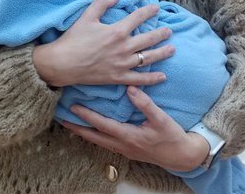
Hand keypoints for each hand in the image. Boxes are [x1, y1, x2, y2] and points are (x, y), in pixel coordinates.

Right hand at [33, 0, 174, 87]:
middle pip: (148, 39)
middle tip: (169, 31)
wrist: (62, 64)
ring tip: (172, 48)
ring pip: (148, 58)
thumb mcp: (87, 16)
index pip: (138, 18)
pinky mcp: (118, 78)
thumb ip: (102, 3)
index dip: (148, 11)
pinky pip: (140, 79)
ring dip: (162, 53)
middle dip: (161, 33)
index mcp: (117, 31)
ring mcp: (122, 64)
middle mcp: (124, 48)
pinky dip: (152, 79)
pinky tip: (163, 76)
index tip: (156, 8)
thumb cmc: (73, 39)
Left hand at [61, 86, 208, 171]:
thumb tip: (130, 88)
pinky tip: (92, 131)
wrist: (182, 157)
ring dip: (84, 133)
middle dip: (77, 128)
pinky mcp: (128, 150)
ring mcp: (124, 150)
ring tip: (71, 124)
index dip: (87, 116)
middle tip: (62, 120)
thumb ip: (145, 104)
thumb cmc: (172, 137)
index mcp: (129, 136)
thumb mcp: (161, 119)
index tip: (73, 107)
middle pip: (94, 137)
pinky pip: (105, 143)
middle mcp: (122, 145)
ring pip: (98, 141)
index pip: (102, 125)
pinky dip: (95, 136)